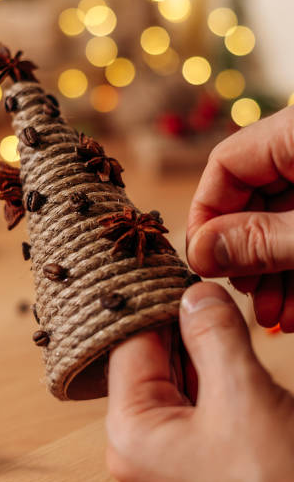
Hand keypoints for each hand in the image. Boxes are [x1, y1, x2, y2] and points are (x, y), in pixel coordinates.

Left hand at [106, 282, 293, 481]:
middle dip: (183, 327)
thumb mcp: (242, 394)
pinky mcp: (196, 457)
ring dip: (204, 350)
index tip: (177, 274)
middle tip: (207, 293)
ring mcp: (168, 454)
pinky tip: (235, 362)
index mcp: (130, 432)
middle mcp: (139, 444)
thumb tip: (194, 292)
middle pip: (152, 359)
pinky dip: (216, 376)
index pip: (129, 344)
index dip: (154, 305)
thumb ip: (212, 333)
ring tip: (225, 324)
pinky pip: (198, 400)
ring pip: (177, 376)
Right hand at [187, 106, 293, 329]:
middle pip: (252, 198)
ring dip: (274, 273)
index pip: (226, 163)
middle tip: (246, 295)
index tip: (204, 262)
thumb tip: (199, 252)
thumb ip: (262, 239)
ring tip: (273, 318)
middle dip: (247, 256)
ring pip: (281, 222)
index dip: (207, 215)